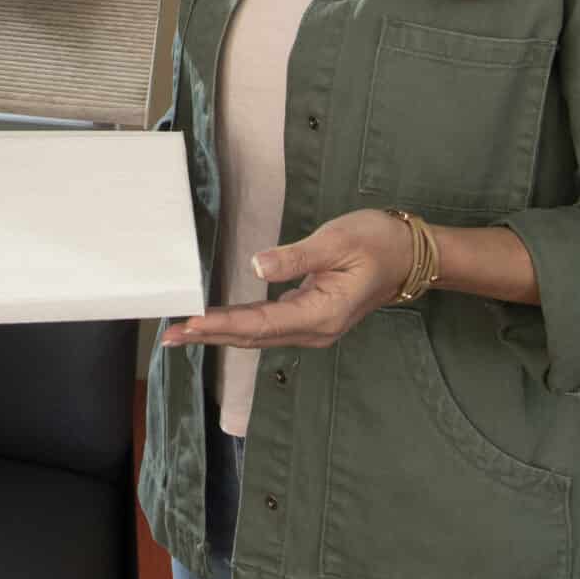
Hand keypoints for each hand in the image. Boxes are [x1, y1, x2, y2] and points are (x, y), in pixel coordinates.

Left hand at [159, 208, 413, 350]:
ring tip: (182, 332)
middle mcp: (314, 329)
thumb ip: (297, 257)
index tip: (191, 322)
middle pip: (253, 336)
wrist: (410, 255)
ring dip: (219, 333)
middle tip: (169, 334)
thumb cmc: (376, 242)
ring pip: (257, 334)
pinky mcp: (308, 316)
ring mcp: (311, 326)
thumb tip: (257, 265)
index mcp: (322, 314)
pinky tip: (216, 322)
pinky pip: (266, 325)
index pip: (262, 323)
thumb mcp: (337, 242)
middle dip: (210, 336)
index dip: (224, 324)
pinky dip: (238, 324)